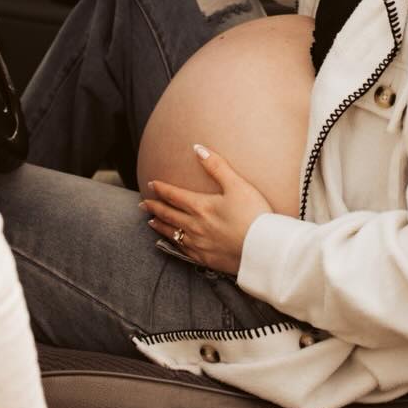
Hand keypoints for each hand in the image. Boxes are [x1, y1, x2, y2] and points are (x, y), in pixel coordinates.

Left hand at [140, 144, 271, 275]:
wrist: (264, 249)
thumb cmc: (254, 214)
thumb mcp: (237, 184)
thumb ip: (216, 166)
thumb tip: (197, 148)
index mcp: (201, 206)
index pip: (174, 195)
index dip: (161, 189)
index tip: (151, 184)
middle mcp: (195, 226)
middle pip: (169, 215)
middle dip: (154, 207)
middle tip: (142, 204)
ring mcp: (199, 245)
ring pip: (172, 234)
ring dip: (160, 226)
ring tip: (151, 222)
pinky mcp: (206, 259)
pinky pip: (183, 251)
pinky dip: (173, 244)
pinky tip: (172, 243)